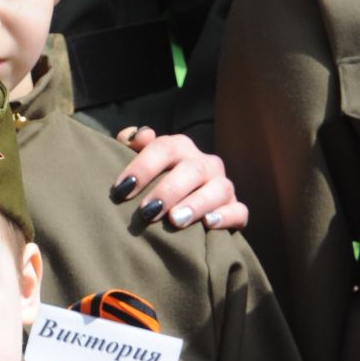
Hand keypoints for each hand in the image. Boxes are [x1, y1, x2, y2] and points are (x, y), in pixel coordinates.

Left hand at [113, 126, 247, 230]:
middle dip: (168, 190)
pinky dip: (226, 216)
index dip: (142, 167)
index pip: (164, 148)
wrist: (180, 206)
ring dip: (197, 204)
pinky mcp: (235, 208)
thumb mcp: (139, 164)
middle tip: (147, 212)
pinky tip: (209, 224)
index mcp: (180, 147)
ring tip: (176, 220)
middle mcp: (204, 162)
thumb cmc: (152, 183)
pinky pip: (238, 210)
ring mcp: (222, 184)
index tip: (121, 190)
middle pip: (191, 169)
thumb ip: (130, 145)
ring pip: (218, 189)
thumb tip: (140, 135)